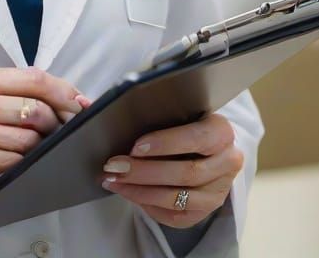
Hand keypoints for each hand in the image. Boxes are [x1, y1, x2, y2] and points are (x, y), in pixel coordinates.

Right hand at [0, 66, 89, 213]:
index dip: (63, 91)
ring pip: (28, 135)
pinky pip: (12, 161)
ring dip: (41, 149)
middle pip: (34, 106)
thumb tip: (59, 100)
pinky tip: (18, 167)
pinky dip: (22, 166)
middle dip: (58, 123)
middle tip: (65, 135)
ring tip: (38, 153)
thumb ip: (4, 96)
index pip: (31, 77)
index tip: (82, 104)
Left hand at [99, 113, 242, 227]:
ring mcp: (220, 191)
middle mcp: (228, 163)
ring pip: (179, 198)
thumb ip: (149, 108)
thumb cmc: (183, 121)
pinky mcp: (208, 210)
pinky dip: (149, 206)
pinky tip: (128, 194)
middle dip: (144, 171)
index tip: (135, 146)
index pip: (197, 138)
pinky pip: (176, 216)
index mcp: (222, 131)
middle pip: (186, 173)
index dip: (166, 143)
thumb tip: (90, 102)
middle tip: (114, 165)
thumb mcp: (175, 110)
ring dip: (141, 191)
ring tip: (113, 181)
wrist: (206, 146)